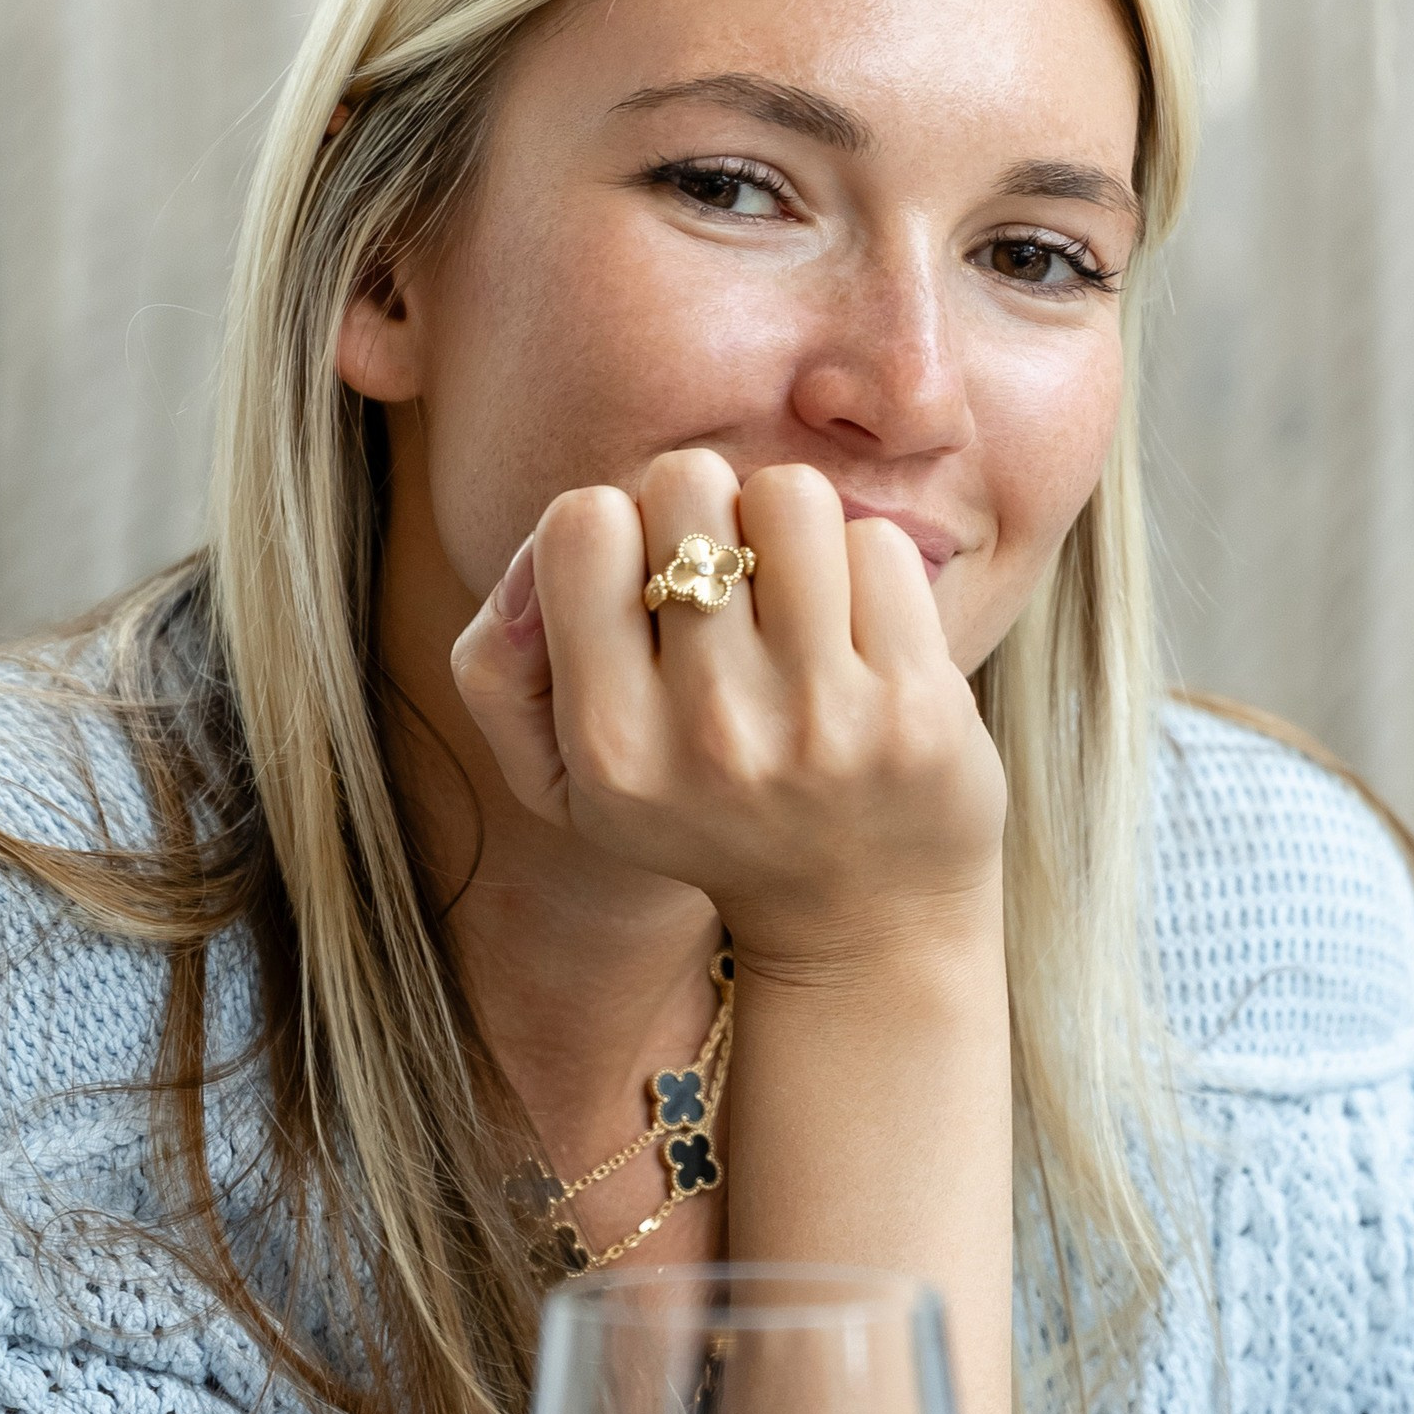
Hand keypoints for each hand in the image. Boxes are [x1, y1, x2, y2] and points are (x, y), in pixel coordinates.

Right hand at [450, 450, 1006, 967]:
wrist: (862, 928)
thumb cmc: (703, 818)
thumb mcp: (562, 781)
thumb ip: (497, 668)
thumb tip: (541, 551)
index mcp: (611, 744)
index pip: (579, 524)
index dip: (617, 525)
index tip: (649, 583)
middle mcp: (710, 731)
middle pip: (686, 485)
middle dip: (709, 512)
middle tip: (731, 582)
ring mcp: (821, 717)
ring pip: (788, 495)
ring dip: (791, 527)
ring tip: (794, 595)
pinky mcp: (916, 703)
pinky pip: (878, 543)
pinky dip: (865, 567)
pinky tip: (859, 634)